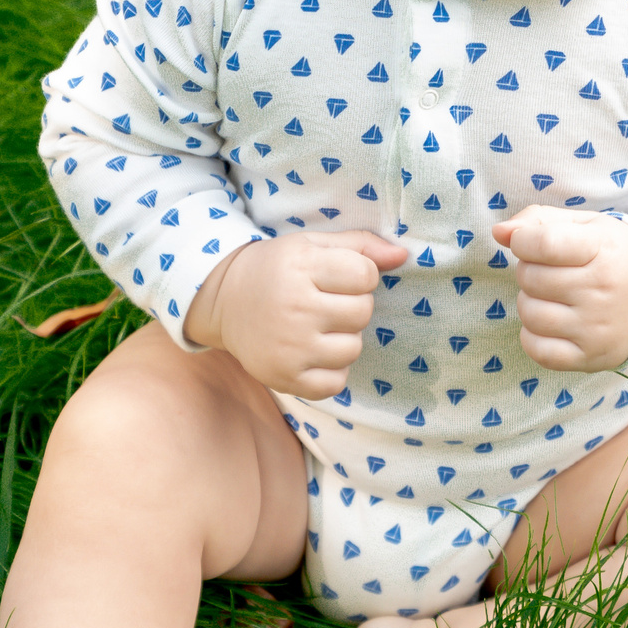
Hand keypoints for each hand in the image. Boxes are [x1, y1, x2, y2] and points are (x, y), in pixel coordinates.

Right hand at [185, 231, 408, 397]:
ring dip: (343, 339)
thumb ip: (360, 246)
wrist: (224, 301)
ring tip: (318, 327)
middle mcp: (295, 308)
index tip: (337, 277)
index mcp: (301, 267)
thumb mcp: (311, 245)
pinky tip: (313, 353)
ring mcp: (290, 347)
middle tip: (325, 303)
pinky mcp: (285, 377)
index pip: (365, 275)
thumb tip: (403, 257)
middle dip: (352, 306)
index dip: (359, 275)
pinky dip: (331, 370)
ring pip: (353, 349)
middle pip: (362, 312)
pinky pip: (336, 382)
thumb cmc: (277, 269)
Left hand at [489, 206, 627, 371]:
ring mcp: (596, 327)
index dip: (522, 241)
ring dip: (530, 302)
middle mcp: (601, 290)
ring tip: (551, 297)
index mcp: (602, 249)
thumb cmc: (612, 254)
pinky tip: (550, 323)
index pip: (542, 243)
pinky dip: (533, 337)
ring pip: (530, 313)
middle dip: (529, 270)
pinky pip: (538, 351)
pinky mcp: (591, 356)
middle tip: (550, 271)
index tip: (529, 242)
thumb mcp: (585, 225)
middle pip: (531, 278)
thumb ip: (539, 220)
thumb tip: (498, 232)